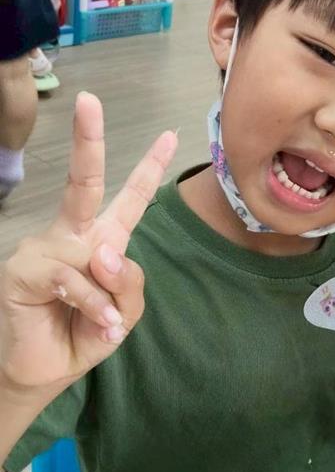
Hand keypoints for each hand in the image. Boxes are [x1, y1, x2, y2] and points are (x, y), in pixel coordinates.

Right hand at [0, 93, 176, 397]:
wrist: (46, 370)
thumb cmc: (85, 334)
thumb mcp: (125, 311)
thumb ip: (129, 281)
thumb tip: (105, 251)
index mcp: (102, 239)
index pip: (130, 198)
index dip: (149, 167)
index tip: (171, 135)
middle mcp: (72, 235)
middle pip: (83, 183)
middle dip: (88, 141)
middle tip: (89, 101)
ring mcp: (44, 248)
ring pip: (92, 255)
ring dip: (106, 295)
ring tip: (108, 324)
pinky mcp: (25, 269)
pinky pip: (72, 278)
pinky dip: (91, 304)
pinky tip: (98, 324)